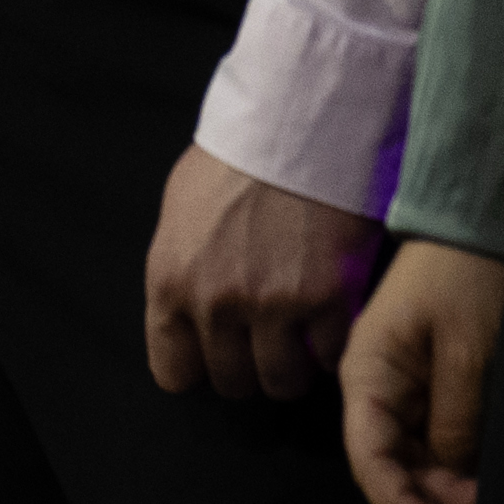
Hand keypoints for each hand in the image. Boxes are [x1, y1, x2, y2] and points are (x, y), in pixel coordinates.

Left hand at [140, 147, 379, 406]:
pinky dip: (332, 342)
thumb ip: (181, 268)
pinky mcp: (327, 302)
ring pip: (282, 382)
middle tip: (268, 336)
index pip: (174, 371)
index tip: (219, 354)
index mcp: (170, 280)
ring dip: (294, 362)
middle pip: (232, 381)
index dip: (200, 366)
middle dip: (250, 364)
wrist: (299, 121)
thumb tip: (187, 311)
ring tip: (302, 331)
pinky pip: (329, 357)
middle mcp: (215, 303)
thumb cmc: (238, 156)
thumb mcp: (181, 209)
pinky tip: (331, 313)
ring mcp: (273, 307)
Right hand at [343, 237, 503, 503]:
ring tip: (483, 491)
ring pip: (412, 455)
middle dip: (428, 495)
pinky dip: (454, 459)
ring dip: (443, 482)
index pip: (368, 456)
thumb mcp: (468, 352)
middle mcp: (375, 386)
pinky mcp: (427, 383)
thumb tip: (448, 475)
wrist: (477, 224)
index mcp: (367, 373)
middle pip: (389, 462)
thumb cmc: (467, 279)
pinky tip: (479, 470)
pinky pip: (432, 435)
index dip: (397, 503)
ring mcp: (400, 386)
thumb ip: (455, 421)